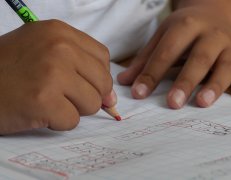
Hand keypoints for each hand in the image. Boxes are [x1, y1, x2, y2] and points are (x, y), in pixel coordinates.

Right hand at [0, 20, 114, 134]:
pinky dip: (57, 122)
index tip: (85, 85)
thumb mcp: (44, 52)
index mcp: (59, 32)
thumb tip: (112, 98)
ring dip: (72, 109)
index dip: (97, 76)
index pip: (102, 58)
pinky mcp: (44, 101)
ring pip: (92, 103)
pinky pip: (72, 120)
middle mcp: (59, 48)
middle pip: (102, 82)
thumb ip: (81, 68)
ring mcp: (52, 73)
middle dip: (87, 95)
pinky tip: (38, 111)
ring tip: (47, 101)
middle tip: (61, 95)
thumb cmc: (9, 69)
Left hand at [117, 5, 230, 108]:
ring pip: (226, 65)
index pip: (167, 51)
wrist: (215, 13)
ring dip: (216, 84)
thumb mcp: (163, 37)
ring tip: (202, 103)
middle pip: (199, 58)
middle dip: (186, 81)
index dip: (152, 73)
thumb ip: (145, 59)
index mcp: (186, 26)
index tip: (139, 94)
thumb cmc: (185, 30)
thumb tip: (124, 82)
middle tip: (173, 103)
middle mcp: (211, 34)